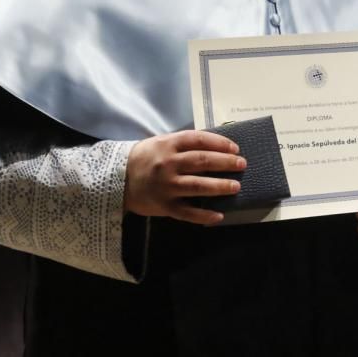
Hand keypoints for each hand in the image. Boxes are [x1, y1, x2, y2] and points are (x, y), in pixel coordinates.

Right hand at [124, 130, 244, 224]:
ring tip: (236, 186)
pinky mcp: (164, 206)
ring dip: (220, 186)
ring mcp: (166, 186)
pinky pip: (187, 212)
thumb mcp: (161, 143)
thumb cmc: (144, 158)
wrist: (116, 179)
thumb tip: (215, 146)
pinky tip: (219, 216)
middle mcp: (168, 164)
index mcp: (168, 145)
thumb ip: (184, 144)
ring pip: (198, 186)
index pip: (199, 140)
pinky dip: (204, 215)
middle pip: (202, 161)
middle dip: (225, 163)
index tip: (235, 149)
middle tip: (241, 165)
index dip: (219, 143)